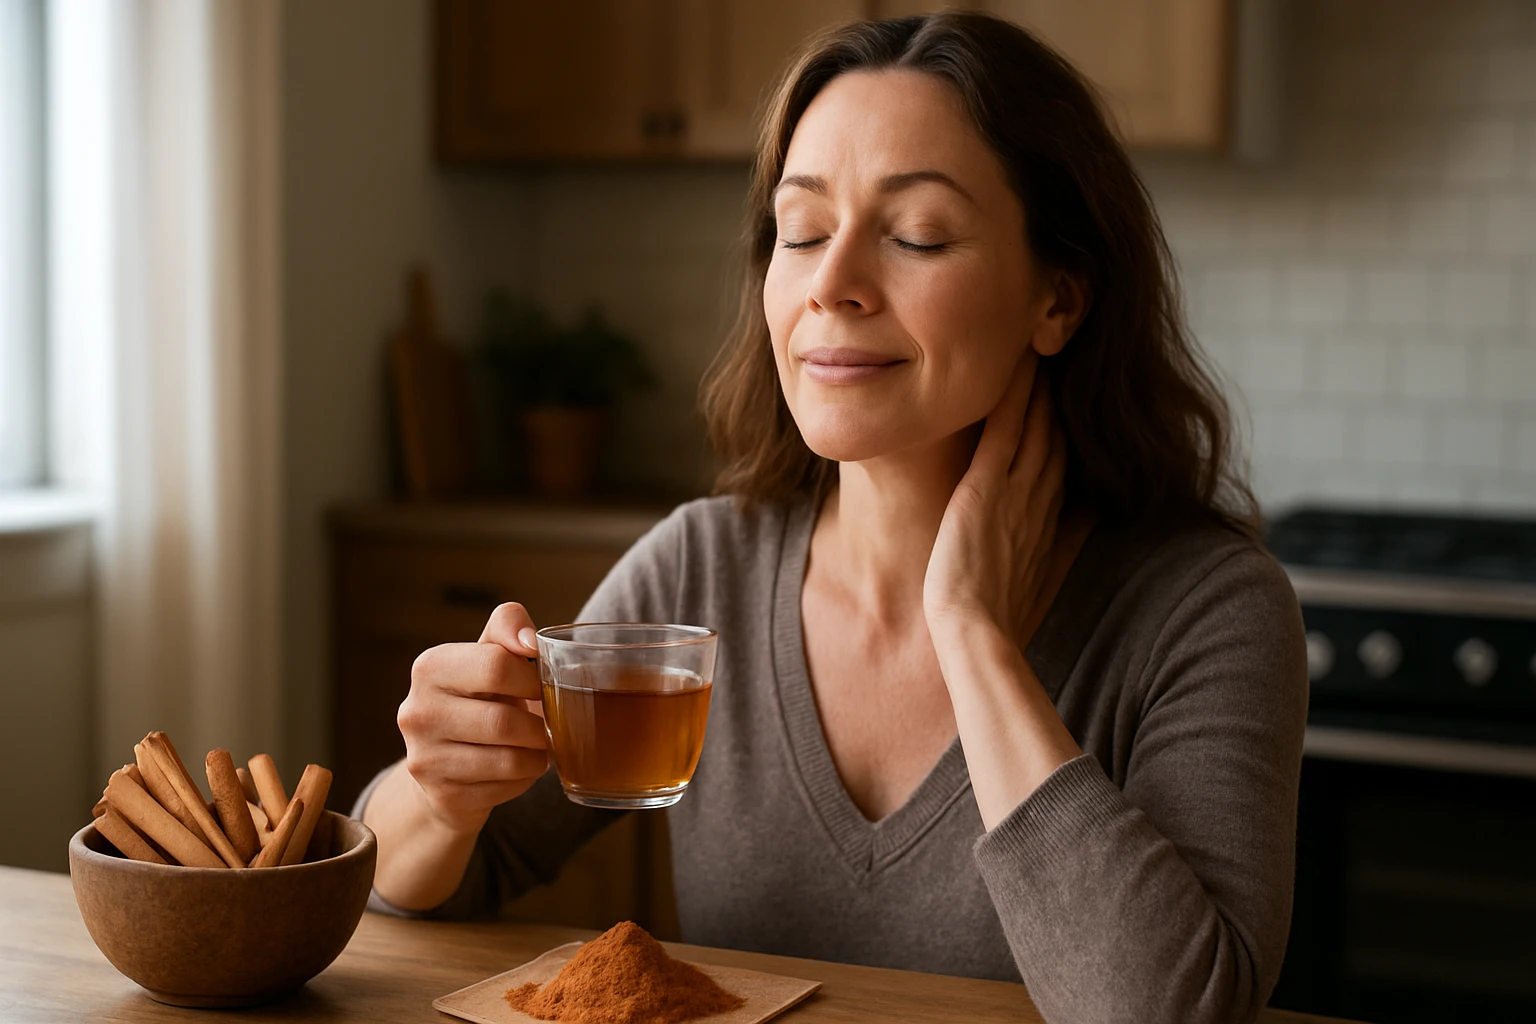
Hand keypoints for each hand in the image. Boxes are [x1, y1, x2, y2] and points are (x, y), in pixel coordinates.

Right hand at [396, 602, 550, 833]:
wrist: (446, 763)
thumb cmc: (478, 698)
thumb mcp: (488, 655)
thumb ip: (508, 628)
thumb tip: (530, 640)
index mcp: (430, 668)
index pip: (496, 665)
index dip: (532, 678)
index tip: (541, 687)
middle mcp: (417, 712)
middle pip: (503, 721)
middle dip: (539, 726)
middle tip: (548, 726)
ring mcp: (425, 759)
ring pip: (508, 760)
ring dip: (537, 755)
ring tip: (537, 746)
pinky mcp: (442, 796)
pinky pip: (505, 788)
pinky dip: (524, 779)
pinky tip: (517, 769)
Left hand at [923, 354, 1066, 641]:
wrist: (974, 634)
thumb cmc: (996, 620)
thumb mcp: (1034, 583)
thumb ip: (1051, 555)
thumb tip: (1076, 536)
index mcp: (1048, 523)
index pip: (1061, 462)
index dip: (1065, 426)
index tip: (1067, 395)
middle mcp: (1039, 500)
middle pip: (1055, 434)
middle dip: (1061, 393)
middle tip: (1064, 350)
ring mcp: (1016, 492)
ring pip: (1035, 422)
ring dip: (1041, 381)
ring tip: (1044, 338)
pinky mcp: (986, 489)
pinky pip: (1004, 429)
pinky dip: (1012, 394)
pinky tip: (1016, 361)